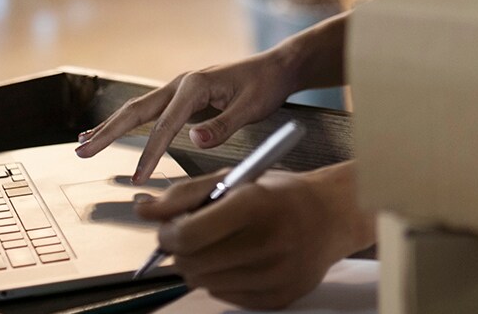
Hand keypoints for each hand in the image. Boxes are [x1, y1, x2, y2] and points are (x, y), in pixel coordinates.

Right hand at [75, 51, 299, 182]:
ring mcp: (178, 88)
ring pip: (136, 109)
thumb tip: (194, 139)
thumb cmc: (265, 86)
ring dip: (109, 126)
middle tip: (82, 152)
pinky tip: (107, 129)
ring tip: (83, 142)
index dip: (150, 153)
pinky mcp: (181, 95)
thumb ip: (224, 125)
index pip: (165, 125)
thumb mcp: (253, 107)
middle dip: (108, 133)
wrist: (275, 67)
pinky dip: (124, 121)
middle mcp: (180, 83)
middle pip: (136, 110)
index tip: (138, 178)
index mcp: (195, 86)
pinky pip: (147, 110)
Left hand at [137, 162, 368, 310]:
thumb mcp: (236, 179)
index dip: (168, 234)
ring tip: (223, 245)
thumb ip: (186, 194)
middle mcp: (269, 243)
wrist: (334, 216)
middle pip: (191, 263)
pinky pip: (225, 297)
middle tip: (193, 236)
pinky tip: (242, 260)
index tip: (169, 227)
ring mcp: (275, 275)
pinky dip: (222, 280)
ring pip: (203, 283)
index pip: (189, 235)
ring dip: (201, 265)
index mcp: (256, 205)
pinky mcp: (279, 298)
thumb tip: (143, 211)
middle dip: (181, 250)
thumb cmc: (281, 195)